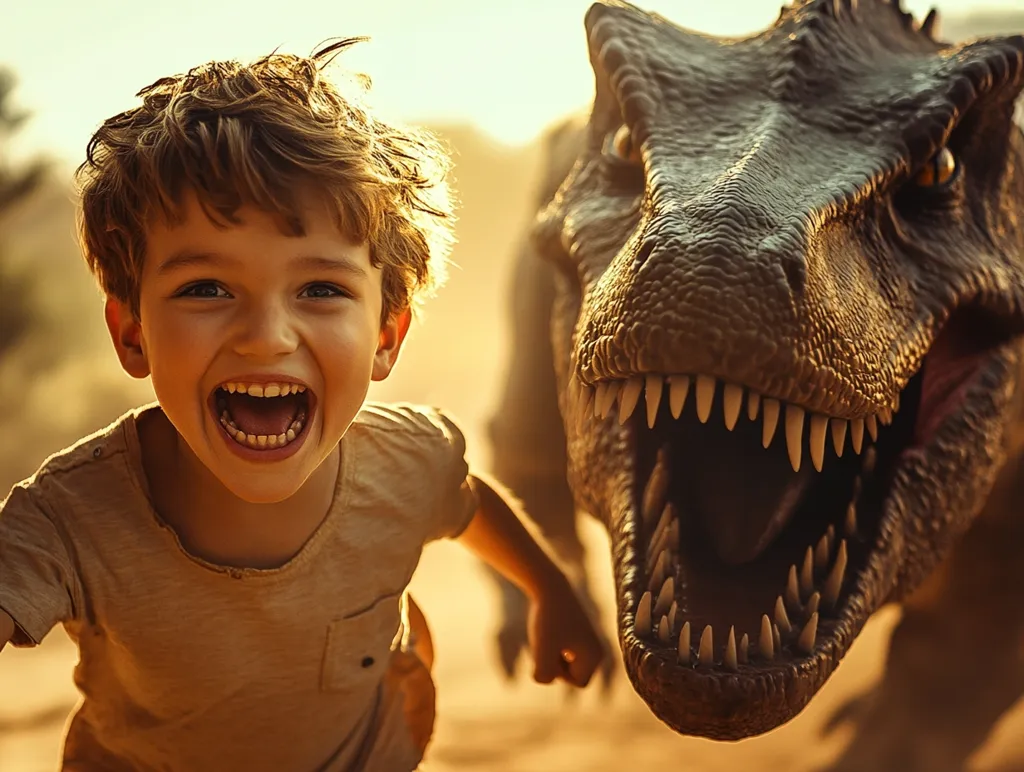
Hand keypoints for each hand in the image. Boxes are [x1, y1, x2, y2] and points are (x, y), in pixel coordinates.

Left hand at [527, 572, 605, 686]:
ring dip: (551, 655)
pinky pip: (559, 652)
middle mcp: (597, 649)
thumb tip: (545, 677)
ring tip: (548, 634)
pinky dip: (550, 645)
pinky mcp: (577, 633)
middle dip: (556, 664)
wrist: (548, 586)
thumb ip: (544, 676)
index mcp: (597, 655)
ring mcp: (587, 641)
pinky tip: (547, 629)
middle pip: (573, 674)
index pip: (578, 681)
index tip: (553, 647)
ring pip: (564, 663)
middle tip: (549, 639)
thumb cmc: (546, 620)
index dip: (559, 671)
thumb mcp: (541, 653)